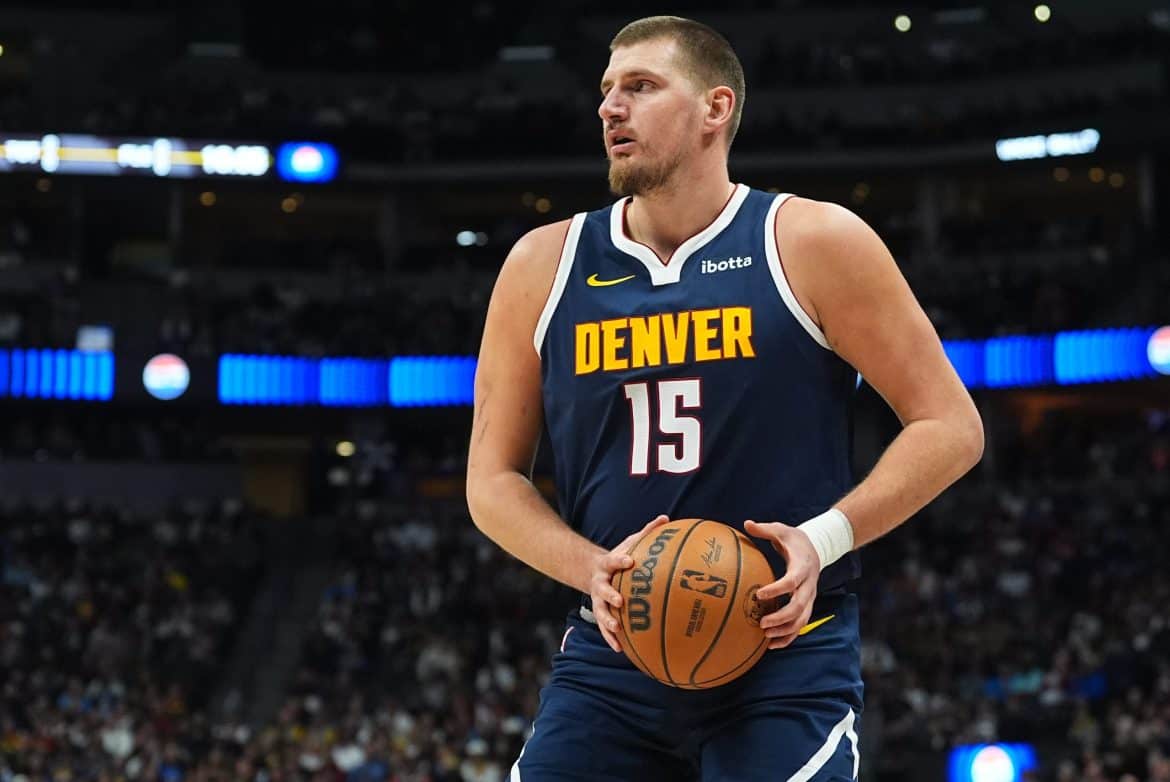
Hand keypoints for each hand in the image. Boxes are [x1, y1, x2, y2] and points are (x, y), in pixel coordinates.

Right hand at [590, 514, 669, 652]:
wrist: (593, 571)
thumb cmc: (621, 557)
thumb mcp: (630, 543)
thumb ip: (647, 532)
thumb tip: (666, 518)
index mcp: (607, 564)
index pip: (613, 561)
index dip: (620, 561)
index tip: (630, 561)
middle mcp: (599, 583)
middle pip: (602, 590)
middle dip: (610, 595)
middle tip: (620, 601)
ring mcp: (597, 600)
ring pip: (600, 612)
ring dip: (607, 621)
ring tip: (617, 629)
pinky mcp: (599, 613)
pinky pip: (603, 628)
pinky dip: (610, 638)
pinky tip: (620, 650)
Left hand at [743, 519, 819, 649]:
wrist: (817, 547)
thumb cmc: (794, 539)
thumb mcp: (781, 529)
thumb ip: (765, 529)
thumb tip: (746, 523)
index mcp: (802, 567)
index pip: (792, 581)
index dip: (777, 589)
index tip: (759, 595)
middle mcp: (809, 585)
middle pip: (799, 606)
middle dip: (781, 617)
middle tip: (762, 623)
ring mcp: (810, 597)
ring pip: (802, 620)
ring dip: (785, 631)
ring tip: (765, 637)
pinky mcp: (807, 605)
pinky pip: (800, 625)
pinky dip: (788, 637)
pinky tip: (772, 645)